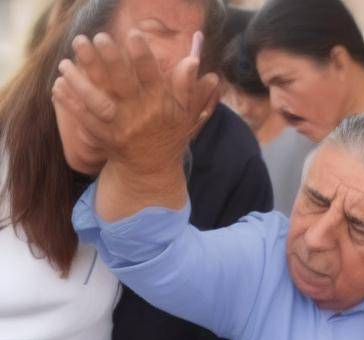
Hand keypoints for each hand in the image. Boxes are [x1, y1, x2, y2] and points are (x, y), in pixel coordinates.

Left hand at [53, 30, 219, 175]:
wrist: (152, 170)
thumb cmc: (169, 136)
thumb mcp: (184, 114)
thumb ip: (186, 87)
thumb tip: (193, 60)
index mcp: (160, 105)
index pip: (152, 77)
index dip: (143, 57)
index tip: (133, 34)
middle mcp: (139, 115)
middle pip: (123, 85)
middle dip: (110, 60)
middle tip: (97, 37)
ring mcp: (120, 127)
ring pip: (98, 102)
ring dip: (80, 82)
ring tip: (65, 63)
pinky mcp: (105, 138)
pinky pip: (85, 120)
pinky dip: (71, 104)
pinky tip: (58, 86)